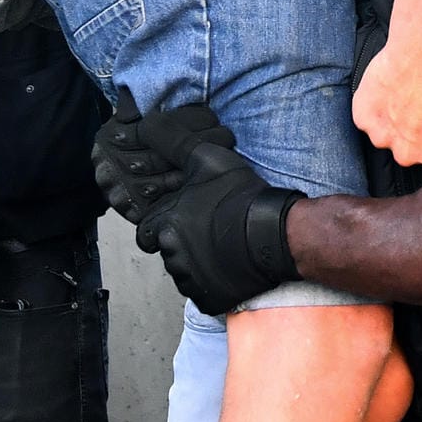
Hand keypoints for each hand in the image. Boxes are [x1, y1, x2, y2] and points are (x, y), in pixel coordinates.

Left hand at [96, 106, 301, 314]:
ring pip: (185, 273)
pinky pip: (204, 293)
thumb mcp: (205, 157)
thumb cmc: (240, 196)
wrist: (274, 233)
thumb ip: (172, 141)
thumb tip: (146, 123)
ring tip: (224, 248)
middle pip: (167, 252)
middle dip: (181, 245)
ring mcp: (191, 281)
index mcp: (164, 225)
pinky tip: (231, 267)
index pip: (147, 231)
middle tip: (209, 232)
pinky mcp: (209, 299)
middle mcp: (171, 256)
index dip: (164, 223)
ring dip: (198, 264)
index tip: (185, 218)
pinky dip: (214, 283)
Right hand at [353, 48, 421, 173]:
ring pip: (387, 136)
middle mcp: (410, 156)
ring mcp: (384, 139)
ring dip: (394, 122)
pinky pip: (367, 118)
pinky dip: (375, 106)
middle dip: (415, 136)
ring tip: (406, 95)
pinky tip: (389, 89)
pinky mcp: (365, 119)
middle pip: (410, 153)